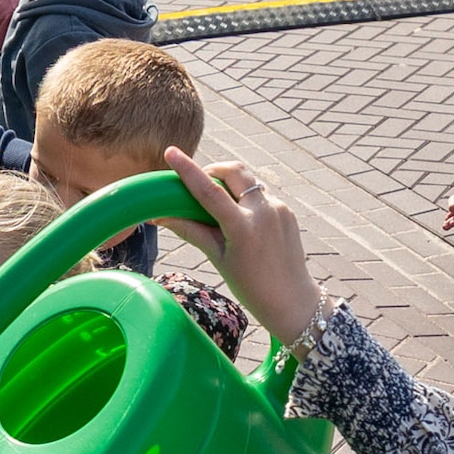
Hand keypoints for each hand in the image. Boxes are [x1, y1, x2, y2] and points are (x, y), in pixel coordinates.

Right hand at [159, 148, 321, 343]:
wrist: (293, 301)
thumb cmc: (251, 287)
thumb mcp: (219, 259)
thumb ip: (192, 231)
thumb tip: (160, 217)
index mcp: (243, 228)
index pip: (209, 191)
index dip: (187, 169)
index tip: (171, 152)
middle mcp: (264, 212)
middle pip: (234, 170)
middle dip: (214, 169)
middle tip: (200, 184)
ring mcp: (279, 209)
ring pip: (249, 181)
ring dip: (231, 185)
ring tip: (221, 210)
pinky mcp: (287, 212)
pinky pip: (261, 195)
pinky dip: (246, 199)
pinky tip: (242, 222)